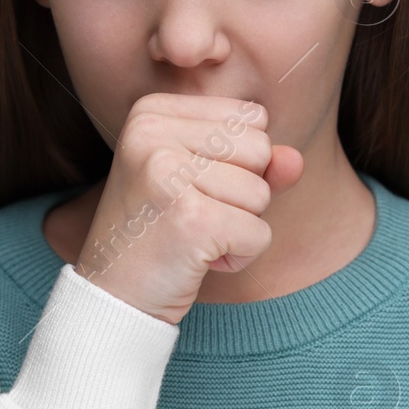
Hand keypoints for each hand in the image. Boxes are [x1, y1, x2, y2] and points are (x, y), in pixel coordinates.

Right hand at [74, 93, 304, 323]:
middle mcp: (152, 132)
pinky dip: (239, 257)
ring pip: (261, 193)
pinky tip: (198, 260)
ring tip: (192, 238)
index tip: (190, 189)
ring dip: (239, 228)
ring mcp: (167, 173)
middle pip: (260, 149)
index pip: (251, 117)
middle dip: (243, 194)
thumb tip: (295, 159)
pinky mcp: (190, 218)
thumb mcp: (206, 183)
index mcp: (152, 111)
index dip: (239, 162)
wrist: (112, 297)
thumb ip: (256, 163)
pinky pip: (259, 234)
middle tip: (192, 216)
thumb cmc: (160, 234)